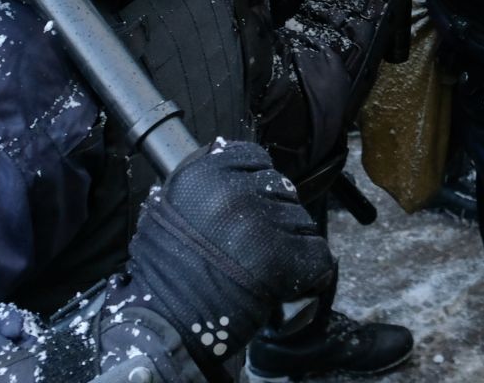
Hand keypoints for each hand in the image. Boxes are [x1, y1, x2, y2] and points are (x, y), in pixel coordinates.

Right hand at [125, 140, 334, 373]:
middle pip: (281, 190)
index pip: (255, 158)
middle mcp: (235, 192)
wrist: (166, 324)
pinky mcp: (285, 258)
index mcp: (205, 173)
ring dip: (289, 243)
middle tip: (251, 247)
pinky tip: (286, 282)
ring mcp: (262, 224)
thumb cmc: (166, 272)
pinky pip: (317, 252)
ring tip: (261, 268)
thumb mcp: (170, 208)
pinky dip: (309, 270)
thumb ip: (207, 182)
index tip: (248, 207)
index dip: (255, 184)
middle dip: (272, 216)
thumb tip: (245, 170)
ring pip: (301, 221)